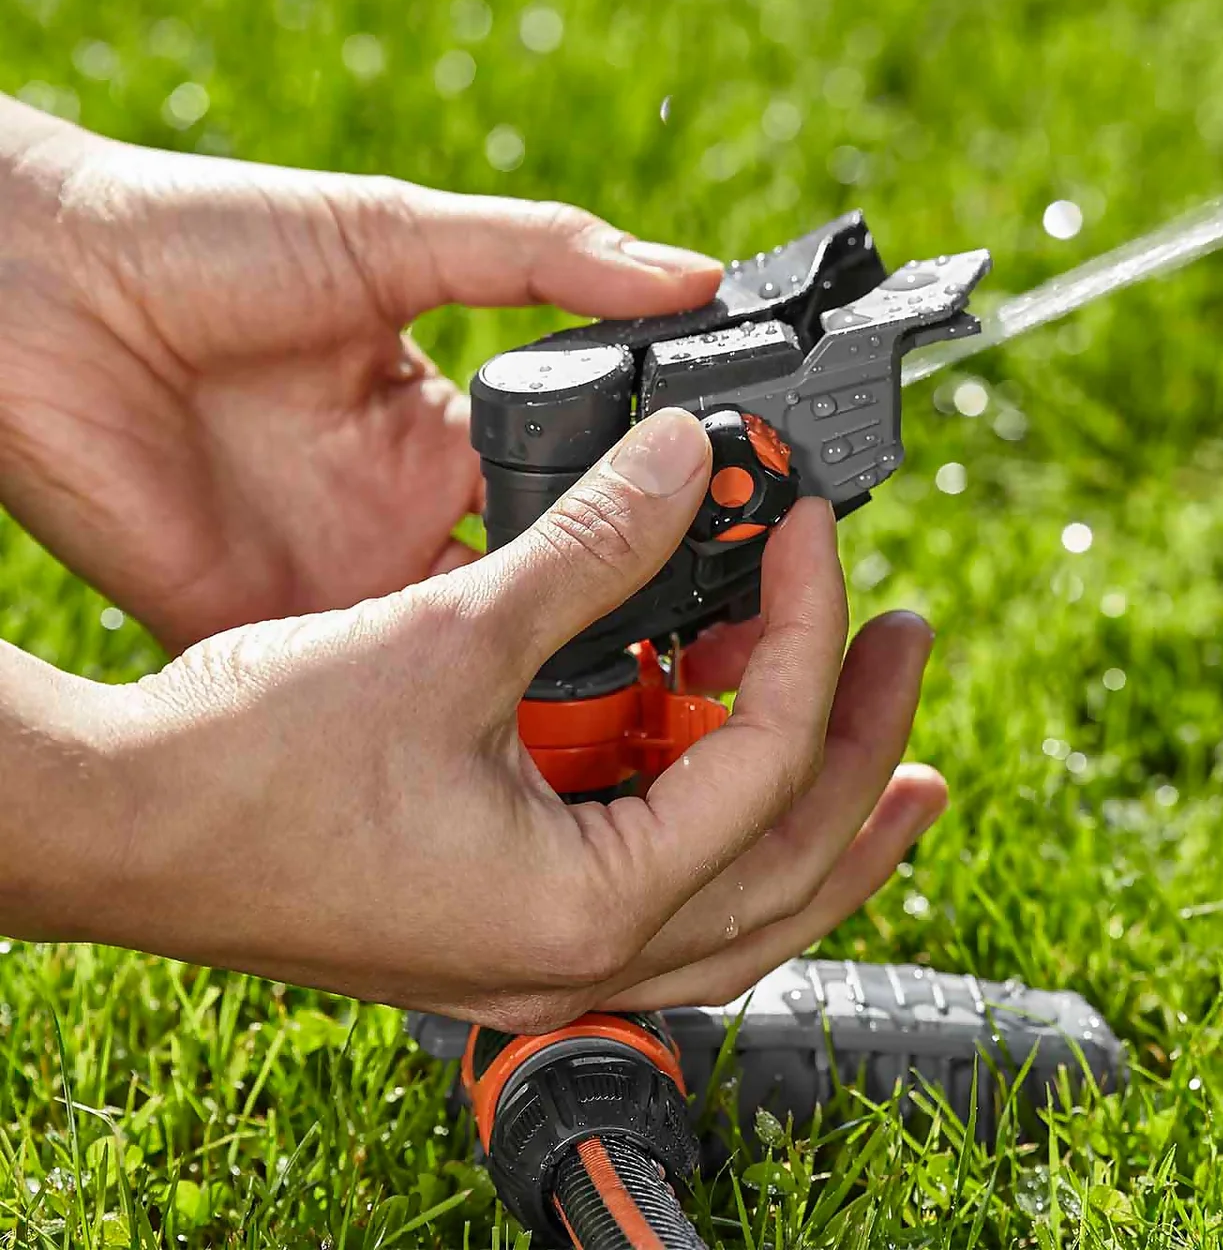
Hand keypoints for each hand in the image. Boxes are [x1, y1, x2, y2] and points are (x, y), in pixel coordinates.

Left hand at [0, 95, 721, 650]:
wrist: (40, 290)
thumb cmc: (210, 238)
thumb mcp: (399, 235)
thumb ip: (545, 256)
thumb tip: (691, 276)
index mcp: (440, 427)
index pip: (570, 487)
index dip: (643, 512)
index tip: (725, 536)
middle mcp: (400, 513)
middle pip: (532, 585)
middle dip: (607, 613)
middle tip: (701, 644)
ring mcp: (337, 578)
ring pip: (460, 655)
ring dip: (531, 676)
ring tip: (627, 701)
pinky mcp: (264, 628)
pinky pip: (359, 690)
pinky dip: (418, 718)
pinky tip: (500, 735)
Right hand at [16, 410, 945, 1025]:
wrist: (121, 821)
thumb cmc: (253, 757)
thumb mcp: (448, 634)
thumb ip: (592, 549)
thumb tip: (691, 459)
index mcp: (586, 903)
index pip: (766, 762)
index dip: (807, 628)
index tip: (810, 529)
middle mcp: (584, 956)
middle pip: (794, 868)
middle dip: (870, 751)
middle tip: (908, 646)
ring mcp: (550, 950)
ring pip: (746, 906)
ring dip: (825, 818)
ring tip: (889, 741)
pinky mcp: (515, 918)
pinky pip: (669, 893)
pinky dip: (725, 827)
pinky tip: (730, 755)